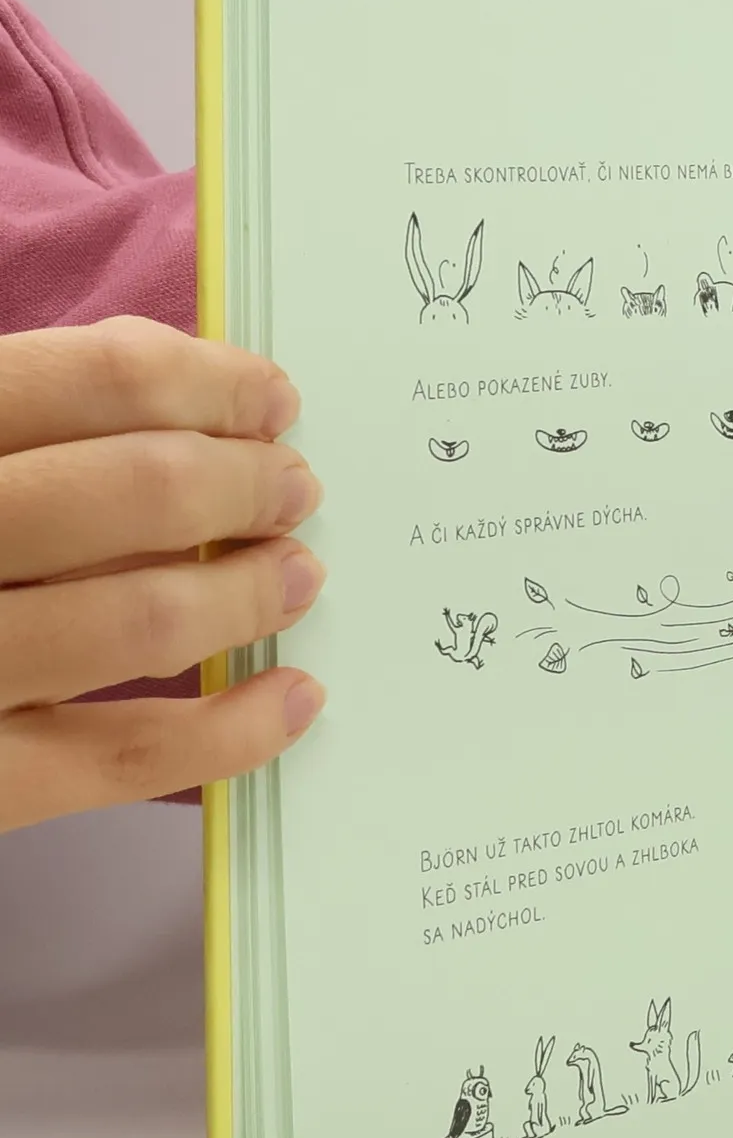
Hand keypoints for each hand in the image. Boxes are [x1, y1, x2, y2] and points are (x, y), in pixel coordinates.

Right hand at [0, 317, 325, 832]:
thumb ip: (13, 421)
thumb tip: (171, 405)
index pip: (79, 382)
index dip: (201, 382)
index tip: (270, 397)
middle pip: (129, 494)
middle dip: (240, 486)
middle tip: (293, 486)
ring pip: (138, 618)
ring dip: (246, 592)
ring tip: (299, 575)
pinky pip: (128, 755)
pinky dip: (233, 729)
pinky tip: (293, 697)